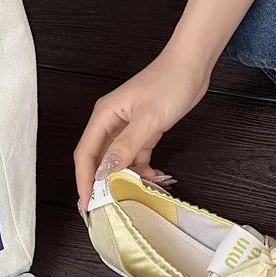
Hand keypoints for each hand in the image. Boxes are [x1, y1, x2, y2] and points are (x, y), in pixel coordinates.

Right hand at [74, 45, 210, 208]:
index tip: (87, 203)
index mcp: (103, 116)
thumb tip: (104, 172)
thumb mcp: (147, 119)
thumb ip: (126, 147)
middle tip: (104, 209)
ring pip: (119, 160)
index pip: (85, 154)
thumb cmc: (168, 84)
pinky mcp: (145, 131)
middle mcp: (111, 123)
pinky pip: (137, 156)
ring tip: (136, 196)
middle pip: (99, 159)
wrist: (191, 67)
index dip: (84, 180)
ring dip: (126, 178)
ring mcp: (128, 127)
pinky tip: (154, 179)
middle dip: (101, 184)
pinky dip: (143, 169)